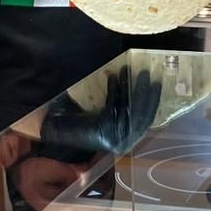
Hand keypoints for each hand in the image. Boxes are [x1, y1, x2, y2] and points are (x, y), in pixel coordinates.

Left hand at [38, 64, 163, 156]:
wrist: (54, 134)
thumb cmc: (74, 125)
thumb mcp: (100, 115)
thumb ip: (115, 104)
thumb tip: (128, 80)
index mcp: (123, 138)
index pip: (144, 119)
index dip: (152, 101)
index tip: (156, 83)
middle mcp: (122, 140)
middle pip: (141, 114)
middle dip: (146, 92)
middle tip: (148, 73)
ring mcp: (114, 136)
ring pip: (129, 108)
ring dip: (132, 88)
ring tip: (133, 70)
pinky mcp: (104, 130)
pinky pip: (113, 105)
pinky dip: (115, 89)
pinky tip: (114, 76)